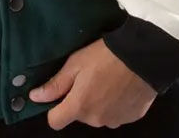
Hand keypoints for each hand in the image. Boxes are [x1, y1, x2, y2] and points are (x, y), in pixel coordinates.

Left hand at [28, 38, 156, 129]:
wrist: (143, 57)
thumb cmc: (105, 56)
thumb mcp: (76, 63)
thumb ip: (55, 84)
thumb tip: (35, 97)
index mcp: (79, 106)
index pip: (55, 121)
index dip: (54, 108)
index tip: (61, 93)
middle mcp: (96, 120)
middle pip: (79, 115)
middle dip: (80, 100)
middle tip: (88, 77)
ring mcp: (115, 121)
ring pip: (98, 115)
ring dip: (98, 102)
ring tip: (106, 79)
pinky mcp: (131, 118)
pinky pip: (115, 114)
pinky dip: (114, 103)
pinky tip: (120, 86)